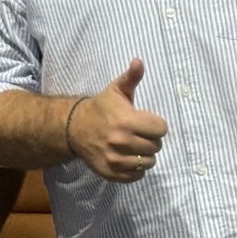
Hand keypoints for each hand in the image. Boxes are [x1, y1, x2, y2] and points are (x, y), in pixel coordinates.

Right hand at [68, 59, 166, 181]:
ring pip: (149, 162)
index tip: (147, 122)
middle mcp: (121, 142)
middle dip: (151, 139)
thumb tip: (139, 61)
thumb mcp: (116, 90)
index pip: (161, 129)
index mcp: (126, 121)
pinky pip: (137, 176)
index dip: (157, 125)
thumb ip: (131, 77)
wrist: (75, 128)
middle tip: (140, 134)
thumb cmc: (102, 108)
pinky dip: (136, 169)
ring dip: (145, 155)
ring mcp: (115, 160)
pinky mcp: (111, 173)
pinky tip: (128, 157)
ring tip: (135, 146)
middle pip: (157, 146)